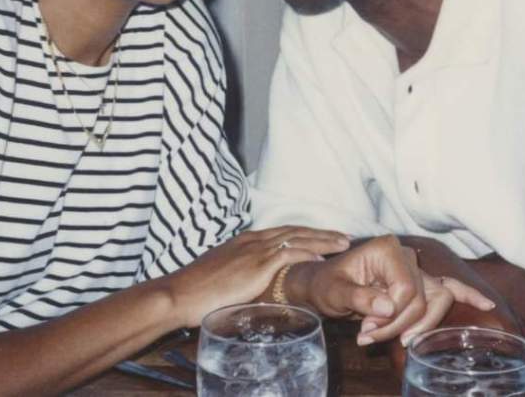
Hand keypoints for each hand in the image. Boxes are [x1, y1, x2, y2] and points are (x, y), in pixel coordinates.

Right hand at [163, 226, 348, 327]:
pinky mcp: (256, 265)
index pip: (283, 232)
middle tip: (343, 236)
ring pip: (297, 239)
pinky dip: (307, 253)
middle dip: (321, 233)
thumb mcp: (221, 276)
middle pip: (295, 231)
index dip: (306, 233)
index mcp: (245, 241)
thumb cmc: (196, 290)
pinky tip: (322, 258)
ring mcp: (255, 251)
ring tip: (342, 244)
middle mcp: (252, 241)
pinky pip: (288, 254)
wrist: (181, 293)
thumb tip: (249, 285)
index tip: (324, 236)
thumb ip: (239, 275)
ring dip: (322, 240)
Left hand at [289, 235, 494, 346]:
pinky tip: (485, 303)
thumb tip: (386, 306)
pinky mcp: (420, 283)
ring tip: (386, 336)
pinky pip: (448, 289)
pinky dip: (466, 295)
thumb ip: (359, 298)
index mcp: (387, 250)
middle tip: (370, 337)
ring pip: (438, 299)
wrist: (324, 285)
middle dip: (402, 324)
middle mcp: (406, 256)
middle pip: (426, 297)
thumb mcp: (334, 291)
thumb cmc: (326, 284)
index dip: (392, 315)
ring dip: (418, 324)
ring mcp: (415, 269)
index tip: (367, 329)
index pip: (407, 289)